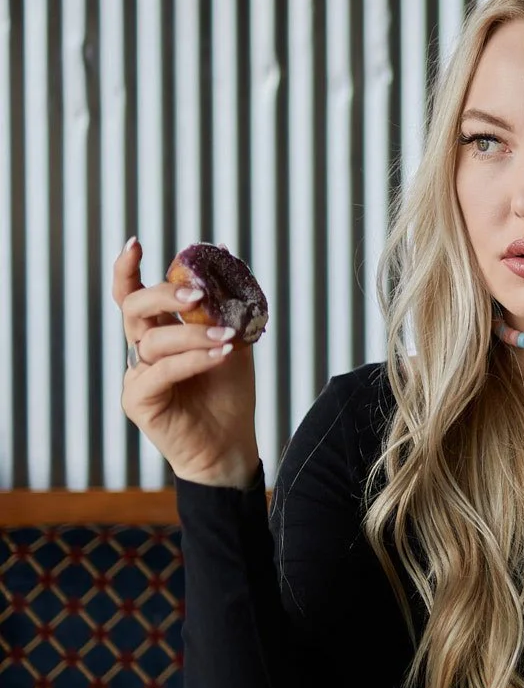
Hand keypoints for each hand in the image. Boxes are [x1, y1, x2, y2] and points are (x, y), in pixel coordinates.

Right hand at [114, 237, 260, 487]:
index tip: (136, 243)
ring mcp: (136, 375)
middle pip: (134, 307)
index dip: (127, 269)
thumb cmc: (228, 392)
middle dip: (164, 293)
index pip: (131, 294)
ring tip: (227, 337)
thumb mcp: (232, 338)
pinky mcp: (138, 401)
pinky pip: (161, 371)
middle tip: (198, 292)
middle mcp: (141, 350)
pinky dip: (193, 359)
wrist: (230, 444)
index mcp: (157, 331)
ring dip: (194, 333)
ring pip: (154, 339)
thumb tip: (225, 250)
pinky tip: (221, 354)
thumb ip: (224, 302)